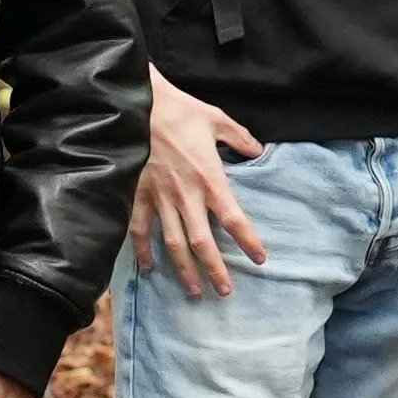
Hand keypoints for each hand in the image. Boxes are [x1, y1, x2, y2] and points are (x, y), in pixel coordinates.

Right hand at [132, 70, 271, 299]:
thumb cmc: (180, 111)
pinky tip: (148, 266)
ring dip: (183, 269)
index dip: (249, 241)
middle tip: (224, 291)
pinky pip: (139, 229)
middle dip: (214, 270)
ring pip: (173, 243)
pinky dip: (142, 249)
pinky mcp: (137, 195)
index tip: (260, 259)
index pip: (235, 219)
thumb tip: (258, 150)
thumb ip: (241, 138)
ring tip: (193, 291)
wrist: (138, 105)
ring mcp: (160, 198)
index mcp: (210, 179)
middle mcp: (186, 196)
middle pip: (202, 242)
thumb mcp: (218, 120)